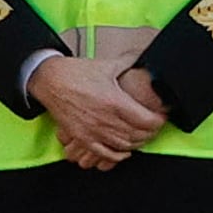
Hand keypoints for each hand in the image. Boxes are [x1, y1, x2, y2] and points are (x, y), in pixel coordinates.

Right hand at [31, 51, 166, 167]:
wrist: (50, 80)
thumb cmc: (78, 72)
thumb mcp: (108, 65)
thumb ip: (130, 62)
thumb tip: (145, 56)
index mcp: (115, 101)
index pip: (146, 120)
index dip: (158, 121)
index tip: (162, 117)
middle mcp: (105, 119)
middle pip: (138, 134)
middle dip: (151, 132)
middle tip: (155, 127)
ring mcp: (93, 131)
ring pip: (124, 145)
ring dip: (137, 143)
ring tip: (143, 136)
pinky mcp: (82, 137)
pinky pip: (104, 153)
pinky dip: (118, 155)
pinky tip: (125, 152)